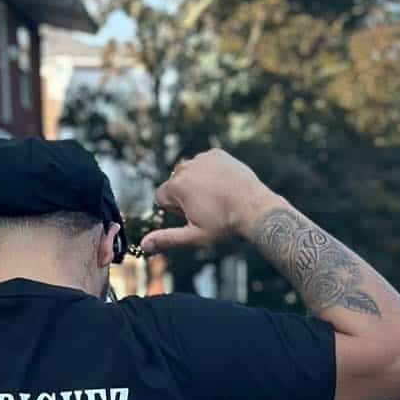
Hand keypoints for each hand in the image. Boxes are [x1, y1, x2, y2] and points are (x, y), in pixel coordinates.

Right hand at [145, 148, 278, 251]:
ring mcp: (203, 158)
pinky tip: (224, 185)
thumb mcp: (194, 236)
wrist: (256, 209)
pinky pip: (205, 163)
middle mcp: (186, 166)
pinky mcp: (217, 154)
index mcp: (177, 186)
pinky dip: (211, 173)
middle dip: (185, 195)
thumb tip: (143, 245)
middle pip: (175, 183)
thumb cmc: (225, 225)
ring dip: (197, 183)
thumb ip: (167, 239)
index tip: (194, 215)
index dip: (175, 210)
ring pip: (190, 172)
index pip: (161, 197)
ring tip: (217, 198)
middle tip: (207, 208)